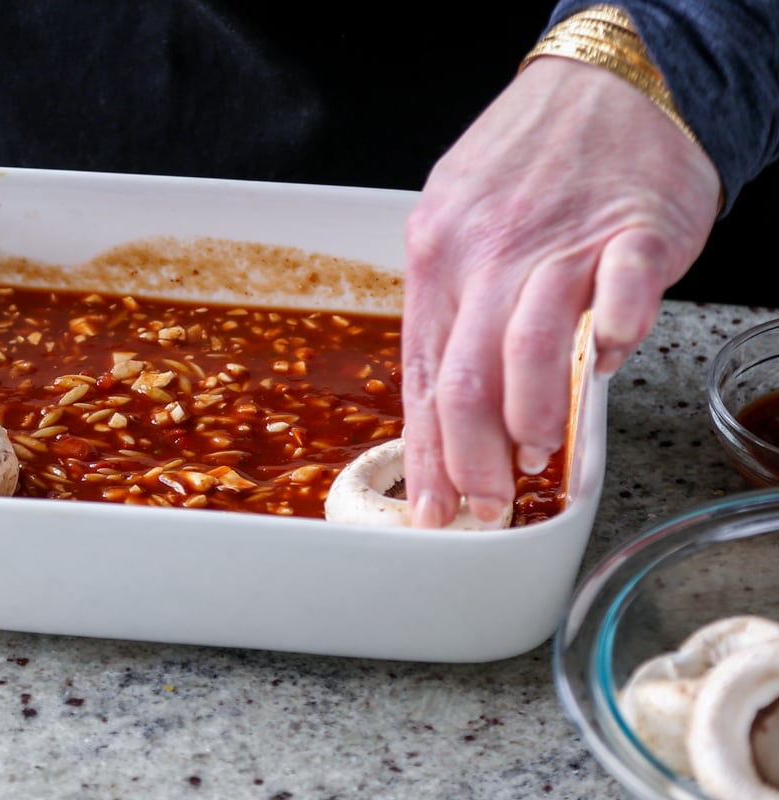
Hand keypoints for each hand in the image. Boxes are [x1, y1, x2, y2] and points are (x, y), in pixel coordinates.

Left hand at [400, 57, 720, 527]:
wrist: (607, 84)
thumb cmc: (529, 166)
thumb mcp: (462, 229)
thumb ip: (460, 316)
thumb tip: (459, 415)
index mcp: (437, 259)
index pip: (422, 376)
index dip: (426, 454)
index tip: (432, 509)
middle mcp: (486, 254)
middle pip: (463, 378)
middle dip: (472, 461)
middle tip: (488, 505)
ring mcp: (558, 242)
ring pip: (528, 349)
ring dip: (533, 417)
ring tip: (539, 453)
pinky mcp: (631, 230)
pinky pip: (619, 289)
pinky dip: (613, 334)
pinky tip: (607, 360)